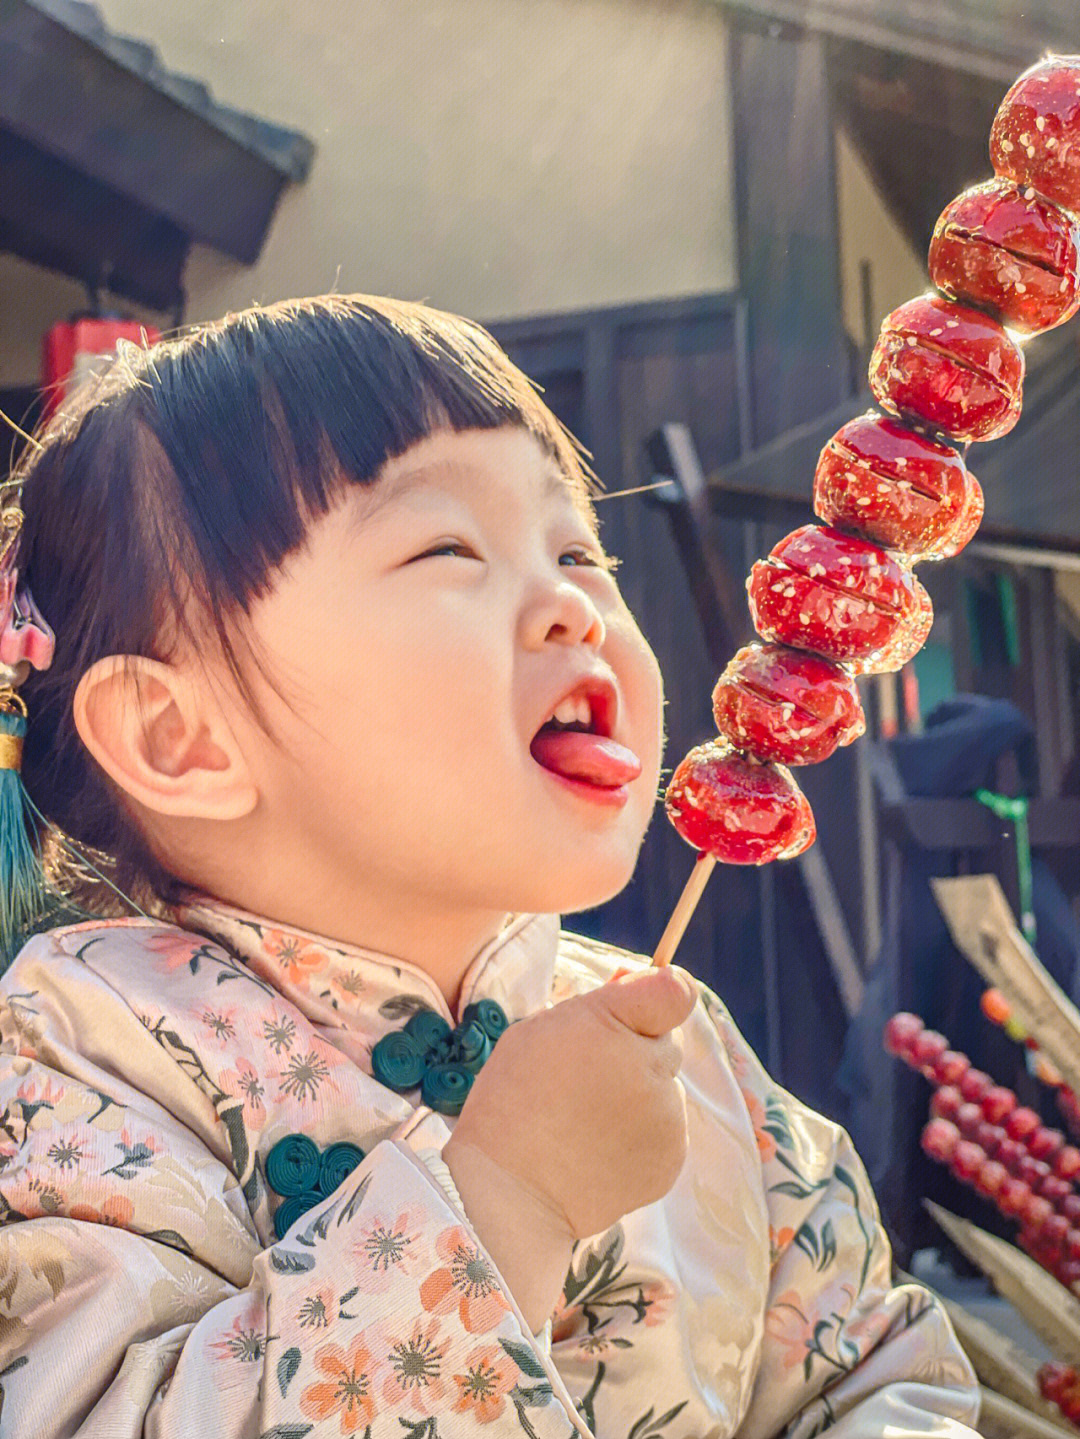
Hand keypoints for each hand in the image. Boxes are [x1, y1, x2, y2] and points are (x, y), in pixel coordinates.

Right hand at [446, 965, 694, 1239]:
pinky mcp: (672, 1159)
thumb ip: (603, 1002)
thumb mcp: (544, 1028)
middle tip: (585, 1080)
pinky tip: (599, 1149)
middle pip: (664, 1043)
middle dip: (635, 1052)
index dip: (658, 994)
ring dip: (638, 1097)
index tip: (638, 1005)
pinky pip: (665, 1131)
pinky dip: (640, 1136)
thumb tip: (649, 978)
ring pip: (665, 1089)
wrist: (510, 1193)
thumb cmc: (516, 1099)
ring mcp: (667, 1118)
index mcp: (614, 1024)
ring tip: (585, 1122)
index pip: (674, 990)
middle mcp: (651, 1068)